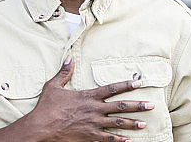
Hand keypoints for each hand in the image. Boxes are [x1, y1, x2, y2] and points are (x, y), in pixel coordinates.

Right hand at [24, 56, 153, 141]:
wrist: (39, 128)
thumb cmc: (46, 108)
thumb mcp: (53, 86)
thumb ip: (64, 72)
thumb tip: (69, 57)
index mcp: (88, 96)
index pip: (112, 88)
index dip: (126, 85)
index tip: (139, 82)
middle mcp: (94, 109)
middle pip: (120, 106)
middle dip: (137, 106)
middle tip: (151, 105)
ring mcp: (93, 124)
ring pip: (117, 123)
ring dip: (132, 123)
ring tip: (144, 124)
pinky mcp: (89, 136)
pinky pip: (107, 138)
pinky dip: (118, 140)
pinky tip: (128, 141)